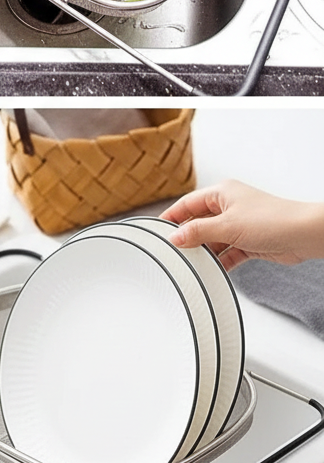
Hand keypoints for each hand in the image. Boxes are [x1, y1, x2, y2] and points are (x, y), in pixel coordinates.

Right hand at [161, 180, 323, 269]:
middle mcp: (229, 207)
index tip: (158, 231)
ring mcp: (239, 224)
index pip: (187, 204)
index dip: (172, 217)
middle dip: (189, 237)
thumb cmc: (274, 220)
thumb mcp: (227, 226)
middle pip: (199, 222)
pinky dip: (220, 260)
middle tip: (174, 250)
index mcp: (221, 193)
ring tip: (193, 262)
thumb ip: (197, 232)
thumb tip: (176, 237)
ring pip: (213, 239)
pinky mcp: (249, 241)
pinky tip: (213, 269)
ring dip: (205, 251)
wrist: (305, 234)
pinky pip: (227, 251)